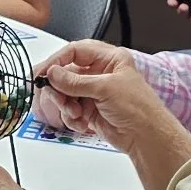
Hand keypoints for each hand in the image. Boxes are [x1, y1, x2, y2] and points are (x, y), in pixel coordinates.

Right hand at [34, 43, 180, 153]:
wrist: (146, 137)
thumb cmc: (139, 109)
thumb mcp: (105, 89)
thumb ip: (75, 81)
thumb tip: (52, 73)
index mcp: (109, 59)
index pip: (75, 52)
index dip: (57, 61)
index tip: (44, 72)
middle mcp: (100, 73)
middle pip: (66, 74)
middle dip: (60, 88)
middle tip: (57, 97)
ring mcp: (94, 92)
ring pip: (65, 93)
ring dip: (66, 105)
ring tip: (75, 114)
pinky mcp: (90, 109)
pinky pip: (69, 109)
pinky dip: (72, 118)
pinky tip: (82, 123)